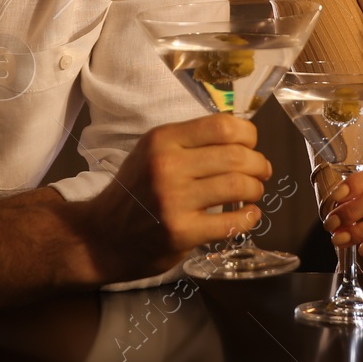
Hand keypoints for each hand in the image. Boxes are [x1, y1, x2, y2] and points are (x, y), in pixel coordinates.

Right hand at [81, 113, 271, 279]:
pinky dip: (248, 217)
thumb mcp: (152, 152)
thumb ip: (189, 142)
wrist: (100, 236)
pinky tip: (248, 215)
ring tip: (254, 192)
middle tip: (262, 171)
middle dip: (259, 163)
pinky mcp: (181, 232)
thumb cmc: (134, 191)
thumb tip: (240, 137)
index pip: (222, 126)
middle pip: (236, 156)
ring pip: (238, 186)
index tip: (251, 145)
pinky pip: (230, 222)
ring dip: (256, 189)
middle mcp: (167, 165)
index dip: (248, 134)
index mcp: (162, 139)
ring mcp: (173, 200)